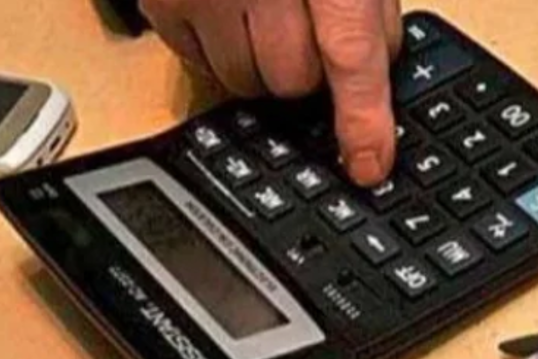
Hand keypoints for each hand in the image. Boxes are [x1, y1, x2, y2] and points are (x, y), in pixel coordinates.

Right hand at [139, 0, 402, 185]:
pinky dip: (220, 49)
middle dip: (311, 69)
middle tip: (308, 27)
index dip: (363, 119)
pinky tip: (228, 8)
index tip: (370, 164)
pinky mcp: (157, 1)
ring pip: (243, 82)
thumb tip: (380, 70)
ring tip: (265, 10)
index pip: (349, 53)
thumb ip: (369, 7)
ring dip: (263, 63)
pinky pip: (198, 65)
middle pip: (292, 79)